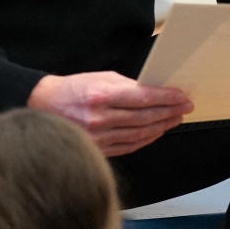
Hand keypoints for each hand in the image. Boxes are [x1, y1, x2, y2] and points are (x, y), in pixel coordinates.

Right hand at [28, 71, 192, 156]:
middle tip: (185, 108)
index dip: (167, 98)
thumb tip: (155, 93)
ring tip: (175, 119)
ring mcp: (97, 137)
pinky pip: (128, 146)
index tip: (183, 97)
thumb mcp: (101, 78)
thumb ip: (128, 86)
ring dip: (161, 127)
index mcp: (101, 96)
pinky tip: (156, 132)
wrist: (44, 106)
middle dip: (169, 112)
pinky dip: (145, 139)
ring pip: (139, 134)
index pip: (143, 98)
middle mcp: (99, 119)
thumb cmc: (74, 89)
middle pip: (145, 118)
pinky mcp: (96, 149)